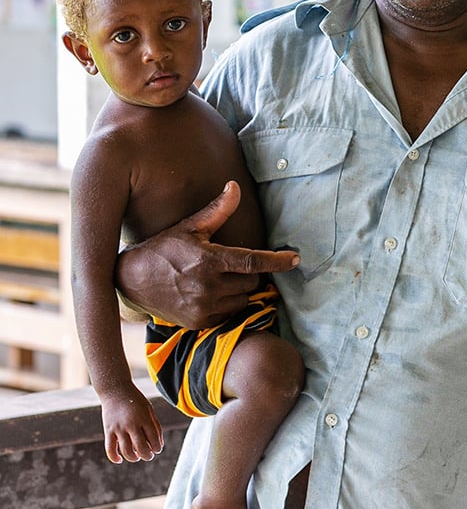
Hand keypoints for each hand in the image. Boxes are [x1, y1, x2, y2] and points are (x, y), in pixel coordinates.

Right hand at [100, 387, 164, 463]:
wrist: (115, 390)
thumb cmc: (136, 400)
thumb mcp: (149, 410)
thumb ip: (155, 427)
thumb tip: (159, 445)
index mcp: (144, 418)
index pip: (153, 439)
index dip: (157, 448)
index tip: (157, 450)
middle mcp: (131, 424)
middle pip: (141, 448)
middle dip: (147, 455)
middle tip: (149, 456)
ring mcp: (118, 428)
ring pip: (126, 451)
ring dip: (133, 458)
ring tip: (137, 457)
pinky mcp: (108, 431)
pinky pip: (110, 449)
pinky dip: (114, 457)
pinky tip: (120, 460)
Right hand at [115, 181, 299, 328]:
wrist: (130, 280)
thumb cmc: (163, 249)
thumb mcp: (190, 227)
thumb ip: (218, 211)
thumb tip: (235, 186)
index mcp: (209, 260)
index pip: (253, 261)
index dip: (278, 261)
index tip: (296, 259)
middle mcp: (208, 286)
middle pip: (251, 282)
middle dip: (249, 274)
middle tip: (233, 266)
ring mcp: (203, 307)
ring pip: (242, 300)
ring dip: (239, 291)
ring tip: (219, 280)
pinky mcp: (198, 322)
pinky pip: (229, 314)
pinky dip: (227, 305)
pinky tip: (211, 295)